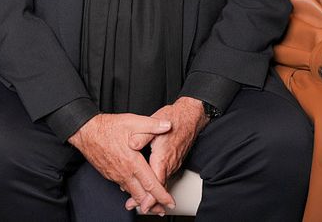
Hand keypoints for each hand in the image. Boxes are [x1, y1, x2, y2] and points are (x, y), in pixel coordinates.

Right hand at [68, 113, 173, 214]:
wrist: (86, 131)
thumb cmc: (107, 127)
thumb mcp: (132, 121)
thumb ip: (152, 125)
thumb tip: (167, 126)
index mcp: (132, 162)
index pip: (151, 184)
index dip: (162, 195)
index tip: (170, 202)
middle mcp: (124, 172)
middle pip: (142, 196)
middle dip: (153, 205)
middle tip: (162, 210)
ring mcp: (115, 175)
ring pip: (132, 193)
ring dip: (142, 200)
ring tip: (151, 204)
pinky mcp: (109, 174)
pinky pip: (123, 187)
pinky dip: (131, 192)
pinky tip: (134, 190)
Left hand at [129, 97, 207, 212]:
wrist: (190, 116)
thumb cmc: (173, 118)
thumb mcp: (154, 123)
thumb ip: (142, 136)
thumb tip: (131, 144)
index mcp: (163, 157)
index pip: (156, 182)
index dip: (149, 196)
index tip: (142, 205)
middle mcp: (170, 163)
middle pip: (158, 187)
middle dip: (147, 199)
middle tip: (134, 206)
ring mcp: (173, 163)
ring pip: (162, 183)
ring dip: (151, 193)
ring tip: (139, 201)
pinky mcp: (174, 161)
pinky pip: (165, 176)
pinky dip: (157, 184)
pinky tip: (149, 186)